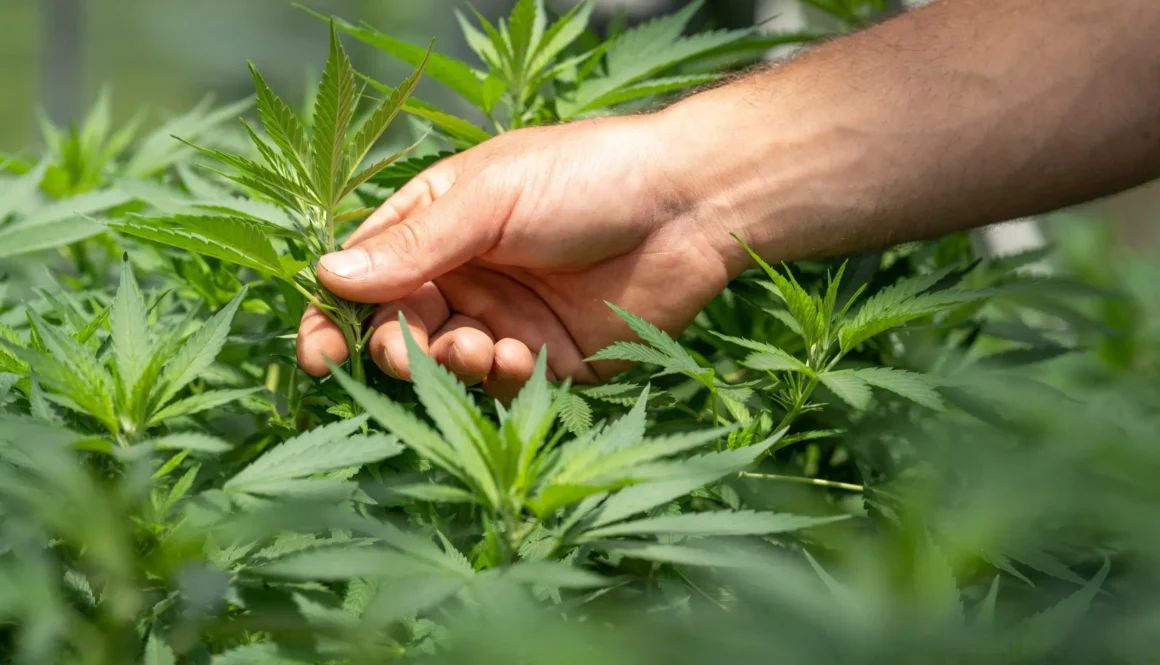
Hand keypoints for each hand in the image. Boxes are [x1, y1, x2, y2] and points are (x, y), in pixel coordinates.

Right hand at [296, 113, 737, 400]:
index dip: (335, 315)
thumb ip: (415, 244)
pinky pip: (502, 386)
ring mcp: (507, 320)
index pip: (366, 275)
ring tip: (480, 346)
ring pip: (446, 364)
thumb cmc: (587, 178)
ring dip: (449, 364)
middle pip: (398, 329)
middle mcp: (466, 276)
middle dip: (396, 348)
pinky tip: (519, 356)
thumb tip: (327, 275)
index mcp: (440, 225)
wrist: (688, 206)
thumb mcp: (491, 198)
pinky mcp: (551, 361)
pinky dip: (498, 379)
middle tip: (407, 350)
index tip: (320, 354)